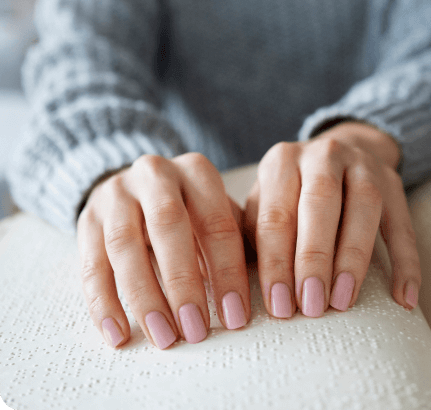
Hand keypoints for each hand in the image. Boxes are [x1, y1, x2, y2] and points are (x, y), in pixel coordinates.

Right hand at [77, 153, 249, 349]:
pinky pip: (91, 264)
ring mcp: (116, 194)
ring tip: (163, 336)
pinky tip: (119, 333)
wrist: (131, 184)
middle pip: (167, 225)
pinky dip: (103, 303)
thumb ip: (233, 239)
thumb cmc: (186, 207)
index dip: (227, 271)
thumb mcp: (212, 210)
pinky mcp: (87, 219)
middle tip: (196, 329)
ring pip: (124, 245)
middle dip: (183, 282)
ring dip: (144, 297)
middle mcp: (155, 175)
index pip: (216, 222)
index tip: (235, 315)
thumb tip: (264, 285)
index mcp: (196, 171)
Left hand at [243, 121, 420, 317]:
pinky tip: (403, 298)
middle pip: (319, 204)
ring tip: (343, 301)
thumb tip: (233, 281)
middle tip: (310, 305)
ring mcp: (362, 166)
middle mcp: (322, 156)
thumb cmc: (293, 189)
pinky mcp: (393, 183)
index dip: (276, 261)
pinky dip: (406, 262)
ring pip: (362, 207)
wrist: (341, 150)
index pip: (275, 214)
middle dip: (313, 258)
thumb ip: (249, 230)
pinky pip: (403, 223)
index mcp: (282, 161)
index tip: (278, 304)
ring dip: (353, 258)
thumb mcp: (265, 197)